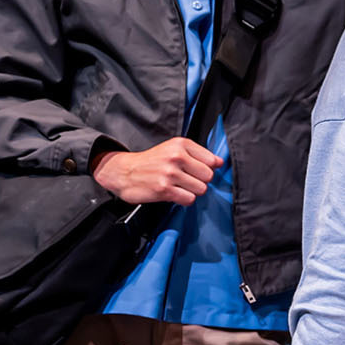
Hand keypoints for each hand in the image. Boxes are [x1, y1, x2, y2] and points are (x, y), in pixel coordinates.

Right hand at [92, 137, 222, 204]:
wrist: (123, 172)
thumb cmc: (152, 161)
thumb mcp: (174, 149)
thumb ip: (198, 155)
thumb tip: (221, 162)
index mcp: (181, 144)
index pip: (212, 161)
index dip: (207, 168)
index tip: (197, 170)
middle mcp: (176, 157)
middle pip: (209, 176)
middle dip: (200, 181)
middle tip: (186, 180)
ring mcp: (170, 174)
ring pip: (201, 189)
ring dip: (192, 191)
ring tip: (179, 187)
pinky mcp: (164, 189)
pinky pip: (189, 199)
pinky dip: (184, 200)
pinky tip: (174, 194)